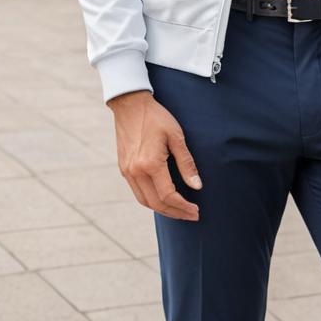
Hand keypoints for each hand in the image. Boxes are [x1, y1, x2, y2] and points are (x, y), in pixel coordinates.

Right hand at [107, 90, 202, 220]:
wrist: (130, 104)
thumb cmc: (156, 117)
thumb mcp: (176, 136)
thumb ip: (186, 163)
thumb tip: (197, 186)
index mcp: (150, 164)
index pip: (168, 196)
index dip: (183, 207)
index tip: (196, 210)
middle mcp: (136, 171)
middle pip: (156, 204)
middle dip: (175, 213)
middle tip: (191, 215)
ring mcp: (127, 171)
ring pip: (145, 201)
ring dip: (163, 209)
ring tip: (179, 210)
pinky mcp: (123, 168)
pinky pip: (137, 192)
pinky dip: (151, 200)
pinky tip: (163, 198)